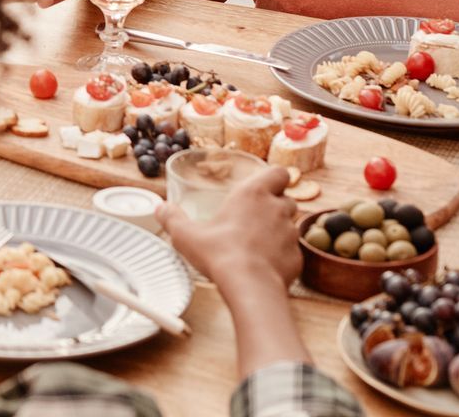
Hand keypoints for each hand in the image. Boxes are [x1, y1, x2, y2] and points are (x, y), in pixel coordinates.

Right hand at [157, 165, 299, 292]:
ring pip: (290, 226)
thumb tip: (161, 209)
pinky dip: (281, 255)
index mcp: (253, 194)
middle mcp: (277, 209)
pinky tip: (264, 264)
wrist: (250, 286)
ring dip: (278, 231)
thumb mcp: (186, 234)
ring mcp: (290, 234)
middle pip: (286, 199)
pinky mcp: (297, 257)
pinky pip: (292, 252)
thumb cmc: (219, 253)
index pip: (279, 172)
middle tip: (254, 218)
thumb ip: (172, 218)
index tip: (263, 187)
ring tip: (258, 243)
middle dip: (275, 206)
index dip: (274, 178)